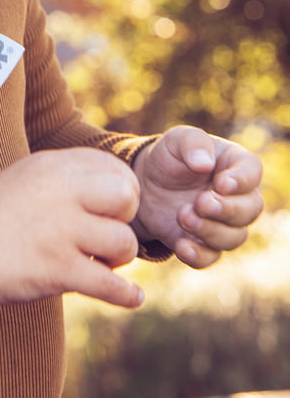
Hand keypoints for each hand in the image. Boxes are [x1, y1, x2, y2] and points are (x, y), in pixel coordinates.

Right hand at [0, 148, 144, 318]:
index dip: (123, 189)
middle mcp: (61, 193)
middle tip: (108, 231)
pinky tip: (132, 297)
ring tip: (102, 262)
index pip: (114, 167)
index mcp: (54, 166)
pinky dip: (126, 295)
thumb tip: (116, 185)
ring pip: (124, 242)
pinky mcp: (57, 270)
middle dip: (126, 217)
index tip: (114, 208)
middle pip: (127, 196)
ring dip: (119, 258)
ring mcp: (60, 231)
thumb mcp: (28, 174)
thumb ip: (68, 173)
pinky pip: (110, 285)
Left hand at [132, 126, 263, 268]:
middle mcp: (237, 197)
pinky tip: (181, 245)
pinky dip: (198, 255)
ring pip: (233, 237)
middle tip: (200, 202)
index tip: (221, 183)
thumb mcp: (175, 140)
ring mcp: (222, 223)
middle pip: (249, 210)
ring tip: (183, 215)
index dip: (241, 181)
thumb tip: (205, 164)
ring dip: (210, 231)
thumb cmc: (169, 157)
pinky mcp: (203, 243)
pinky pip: (210, 257)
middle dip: (226, 209)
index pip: (252, 172)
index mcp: (235, 165)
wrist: (145, 183)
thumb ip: (192, 143)